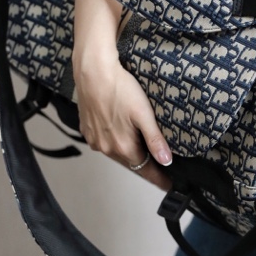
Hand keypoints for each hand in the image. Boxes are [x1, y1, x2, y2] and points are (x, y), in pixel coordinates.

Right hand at [73, 0, 172, 190]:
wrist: (93, 71)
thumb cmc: (120, 88)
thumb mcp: (144, 114)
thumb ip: (155, 140)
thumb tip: (166, 161)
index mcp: (123, 148)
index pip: (145, 171)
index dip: (159, 179)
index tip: (169, 185)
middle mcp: (106, 148)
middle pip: (131, 163)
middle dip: (145, 164)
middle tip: (161, 164)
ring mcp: (94, 140)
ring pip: (117, 153)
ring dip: (130, 152)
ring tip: (143, 147)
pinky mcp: (87, 129)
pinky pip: (104, 142)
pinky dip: (115, 141)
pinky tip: (121, 131)